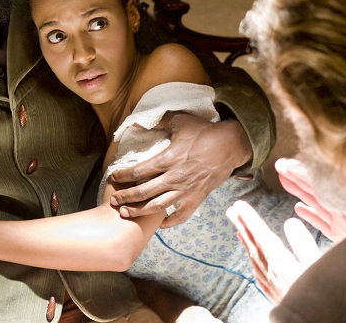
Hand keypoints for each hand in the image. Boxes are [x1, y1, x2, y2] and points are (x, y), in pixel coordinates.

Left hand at [110, 113, 250, 227]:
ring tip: (126, 213)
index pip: (138, 171)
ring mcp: (186, 190)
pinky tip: (159, 224)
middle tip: (114, 201)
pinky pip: (181, 215)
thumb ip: (159, 121)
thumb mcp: (180, 121)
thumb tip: (138, 121)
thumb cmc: (204, 132)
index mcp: (168, 159)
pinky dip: (169, 222)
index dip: (122, 176)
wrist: (231, 145)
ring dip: (139, 211)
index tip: (114, 177)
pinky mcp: (197, 198)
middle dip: (125, 198)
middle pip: (143, 192)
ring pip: (157, 206)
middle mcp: (174, 177)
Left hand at [225, 200, 320, 303]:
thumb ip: (303, 244)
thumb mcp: (317, 267)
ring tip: (237, 228)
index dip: (250, 219)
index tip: (238, 205)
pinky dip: (253, 261)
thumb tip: (290, 222)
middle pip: (254, 245)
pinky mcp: (276, 295)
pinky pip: (259, 273)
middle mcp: (272, 273)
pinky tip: (251, 260)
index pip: (262, 236)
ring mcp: (272, 285)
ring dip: (245, 241)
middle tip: (230, 210)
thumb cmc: (321, 296)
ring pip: (254, 259)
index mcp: (281, 263)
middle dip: (242, 226)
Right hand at [275, 158, 345, 242]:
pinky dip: (310, 215)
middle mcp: (343, 210)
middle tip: (280, 167)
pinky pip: (323, 222)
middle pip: (315, 189)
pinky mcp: (343, 235)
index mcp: (345, 204)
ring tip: (285, 182)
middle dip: (297, 177)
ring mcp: (343, 222)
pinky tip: (299, 209)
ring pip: (317, 203)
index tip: (284, 164)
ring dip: (300, 192)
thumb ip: (330, 210)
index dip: (300, 172)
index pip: (318, 182)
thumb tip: (304, 198)